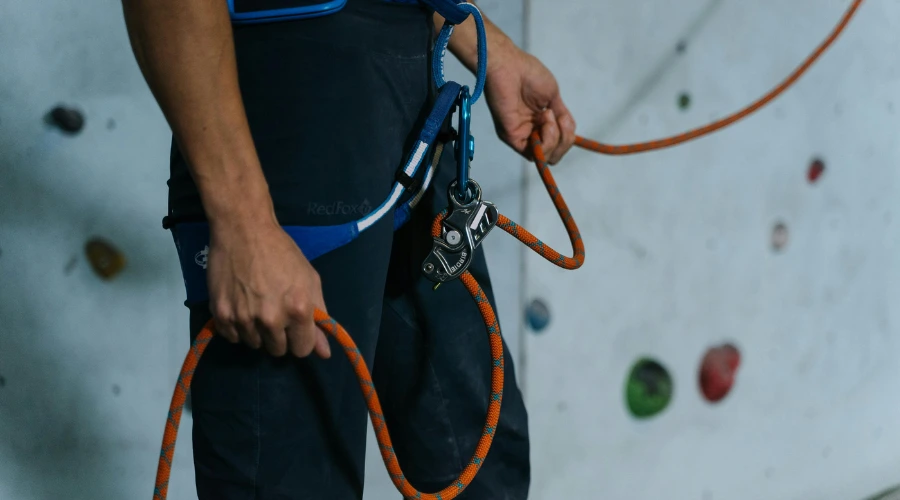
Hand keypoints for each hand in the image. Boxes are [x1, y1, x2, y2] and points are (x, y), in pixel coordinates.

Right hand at [206, 218, 330, 358]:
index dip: (300, 339)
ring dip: (257, 332)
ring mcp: (244, 319)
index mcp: (298, 310)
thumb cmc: (282, 253)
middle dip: (279, 336)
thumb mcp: (310, 280)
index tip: (295, 328)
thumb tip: (324, 353)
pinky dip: (237, 327)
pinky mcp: (221, 314)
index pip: (302, 350)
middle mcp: (271, 319)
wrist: (244, 231)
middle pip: (277, 350)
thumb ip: (319, 317)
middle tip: (274, 312)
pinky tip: (240, 306)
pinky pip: (232, 337)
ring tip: (256, 306)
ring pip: (254, 344)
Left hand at [484, 45, 575, 164]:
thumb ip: (562, 119)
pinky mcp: (513, 138)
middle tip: (559, 118)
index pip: (558, 145)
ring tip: (547, 114)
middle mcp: (531, 133)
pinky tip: (545, 119)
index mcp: (540, 124)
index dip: (567, 138)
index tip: (565, 120)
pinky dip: (547, 139)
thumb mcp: (553, 97)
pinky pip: (535, 153)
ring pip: (547, 157)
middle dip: (564, 140)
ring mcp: (522, 136)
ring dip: (556, 137)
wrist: (510, 66)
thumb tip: (568, 133)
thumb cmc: (529, 74)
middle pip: (555, 155)